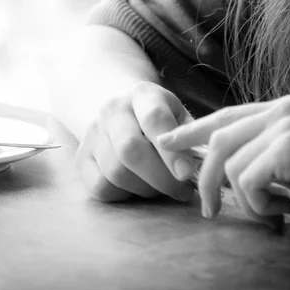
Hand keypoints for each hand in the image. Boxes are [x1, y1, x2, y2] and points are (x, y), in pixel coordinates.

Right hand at [76, 81, 197, 201]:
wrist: (121, 112)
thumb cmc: (161, 120)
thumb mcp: (179, 116)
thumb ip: (191, 138)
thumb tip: (208, 166)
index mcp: (142, 94)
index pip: (154, 119)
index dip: (171, 151)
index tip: (187, 174)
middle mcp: (112, 110)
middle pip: (130, 150)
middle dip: (161, 178)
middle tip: (182, 191)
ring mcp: (92, 134)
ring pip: (116, 172)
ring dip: (146, 189)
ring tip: (163, 188)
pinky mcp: (82, 158)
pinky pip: (101, 187)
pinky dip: (124, 195)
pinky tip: (139, 188)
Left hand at [156, 94, 289, 228]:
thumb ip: (261, 151)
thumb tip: (220, 167)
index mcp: (279, 108)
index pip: (224, 116)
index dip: (192, 131)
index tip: (166, 142)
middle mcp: (280, 110)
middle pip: (218, 140)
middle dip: (204, 178)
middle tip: (208, 209)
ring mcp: (285, 126)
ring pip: (231, 166)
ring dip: (245, 201)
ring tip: (274, 212)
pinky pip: (248, 181)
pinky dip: (259, 205)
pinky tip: (284, 210)